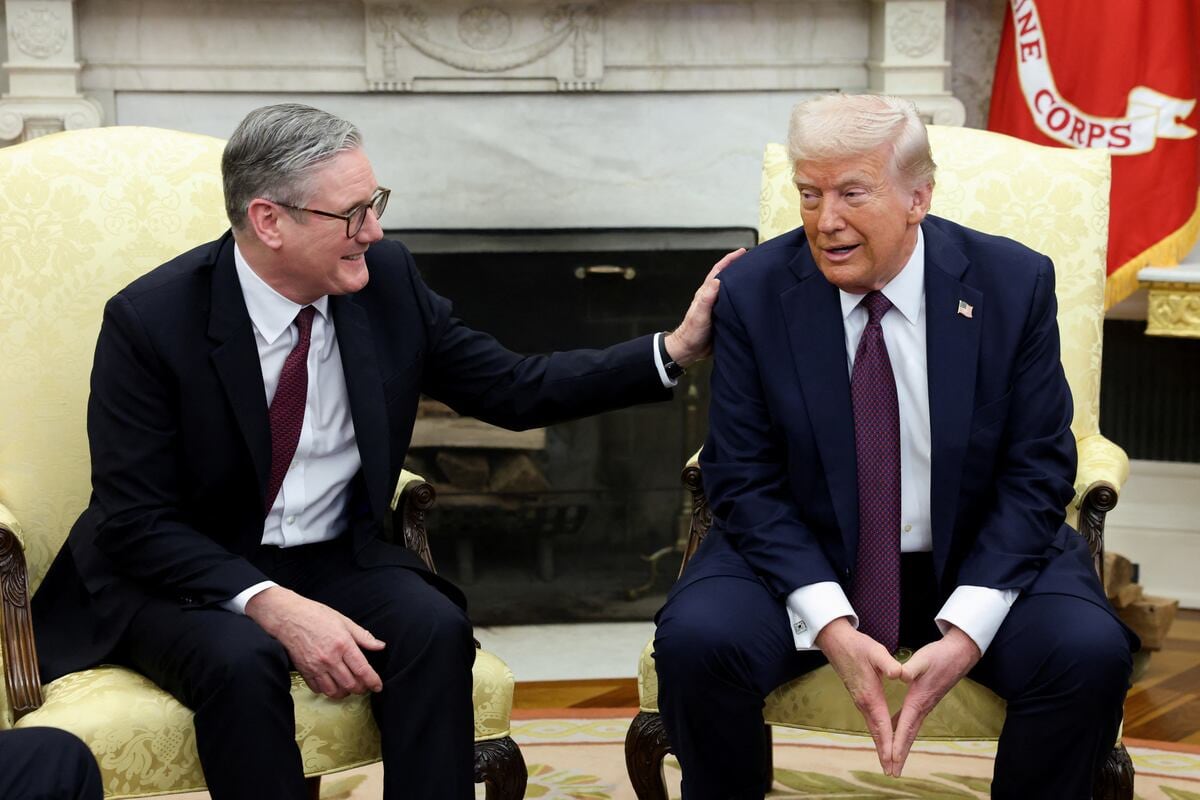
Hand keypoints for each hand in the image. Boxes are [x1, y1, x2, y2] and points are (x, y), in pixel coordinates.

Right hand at [245, 586, 385, 698]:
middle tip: (364, 686)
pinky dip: (327, 690)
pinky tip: (332, 684)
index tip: (378, 687)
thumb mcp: (344, 621)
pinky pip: (318, 689)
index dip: (373, 681)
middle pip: (350, 684)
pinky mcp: (304, 671)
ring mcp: (316, 666)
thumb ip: (363, 636)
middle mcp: (330, 658)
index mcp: (343, 644)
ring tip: (349, 687)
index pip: (362, 670)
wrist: (288, 617)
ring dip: (344, 692)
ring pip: (334, 691)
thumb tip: (380, 646)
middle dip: (360, 689)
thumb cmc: (316, 615)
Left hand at [663, 248, 745, 367]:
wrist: (689, 350)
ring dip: (741, 283)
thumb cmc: (692, 333)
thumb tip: (717, 280)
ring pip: (732, 290)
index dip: (730, 260)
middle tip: (754, 261)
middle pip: (727, 278)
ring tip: (755, 278)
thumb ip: (707, 298)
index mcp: (707, 293)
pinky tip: (751, 301)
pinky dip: (742, 299)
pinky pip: (735, 304)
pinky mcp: (723, 317)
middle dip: (739, 268)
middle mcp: (713, 297)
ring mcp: (718, 307)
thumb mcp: (700, 314)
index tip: (742, 252)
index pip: (719, 271)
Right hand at [816, 618, 903, 775]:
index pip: (882, 724)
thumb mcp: (875, 651)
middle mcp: (863, 702)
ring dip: (881, 746)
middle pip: (876, 733)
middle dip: (884, 753)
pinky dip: (878, 734)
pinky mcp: (860, 697)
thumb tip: (900, 674)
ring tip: (888, 762)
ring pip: (872, 728)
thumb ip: (889, 663)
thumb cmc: (857, 645)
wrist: (836, 641)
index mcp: (870, 695)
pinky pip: (871, 721)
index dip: (889, 742)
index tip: (893, 759)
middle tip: (891, 772)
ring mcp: (860, 701)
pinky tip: (881, 738)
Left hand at [891, 625, 980, 775]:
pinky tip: (895, 731)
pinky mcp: (925, 700)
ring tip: (893, 761)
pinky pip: (911, 720)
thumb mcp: (922, 659)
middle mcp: (923, 706)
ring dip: (902, 745)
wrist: (959, 653)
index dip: (898, 743)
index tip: (891, 759)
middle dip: (900, 754)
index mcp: (918, 699)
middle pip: (909, 735)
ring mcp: (925, 705)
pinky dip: (902, 730)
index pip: (906, 726)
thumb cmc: (940, 656)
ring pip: (910, 730)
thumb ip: (910, 668)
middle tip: (892, 773)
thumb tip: (901, 675)